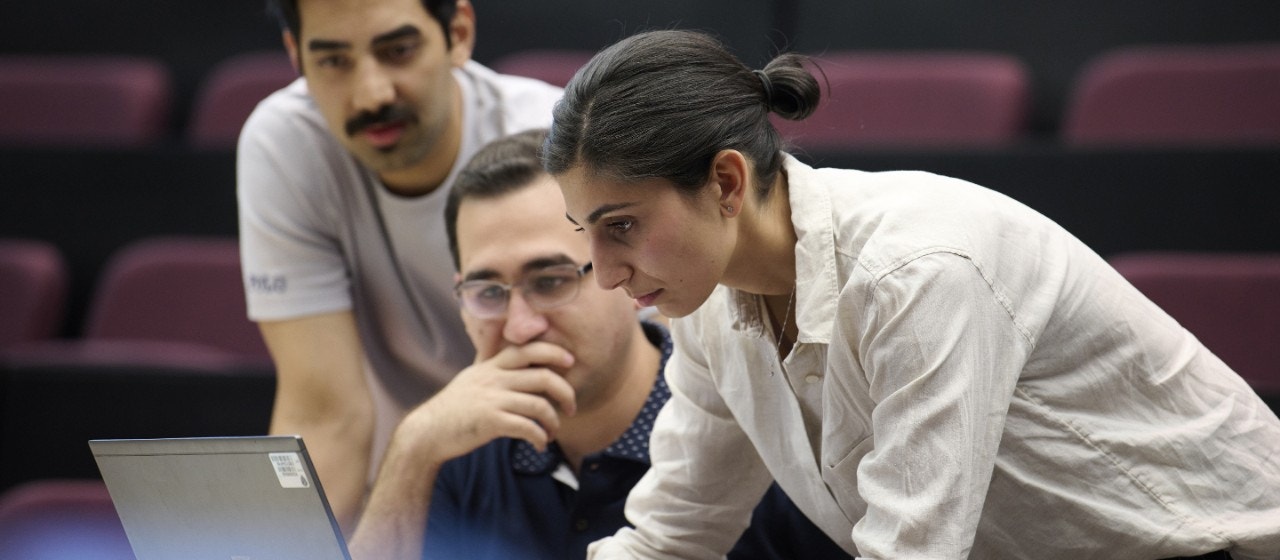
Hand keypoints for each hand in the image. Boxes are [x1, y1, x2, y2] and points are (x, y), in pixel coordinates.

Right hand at [390, 341, 576, 466]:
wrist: (426, 433)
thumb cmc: (452, 408)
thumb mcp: (470, 376)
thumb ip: (487, 361)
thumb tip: (498, 344)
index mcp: (491, 366)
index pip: (527, 349)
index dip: (553, 352)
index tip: (570, 362)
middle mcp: (494, 379)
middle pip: (543, 376)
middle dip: (566, 392)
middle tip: (571, 408)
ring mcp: (492, 400)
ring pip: (540, 405)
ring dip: (554, 421)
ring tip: (552, 432)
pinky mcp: (491, 422)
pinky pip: (528, 427)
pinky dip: (540, 438)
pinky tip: (540, 445)